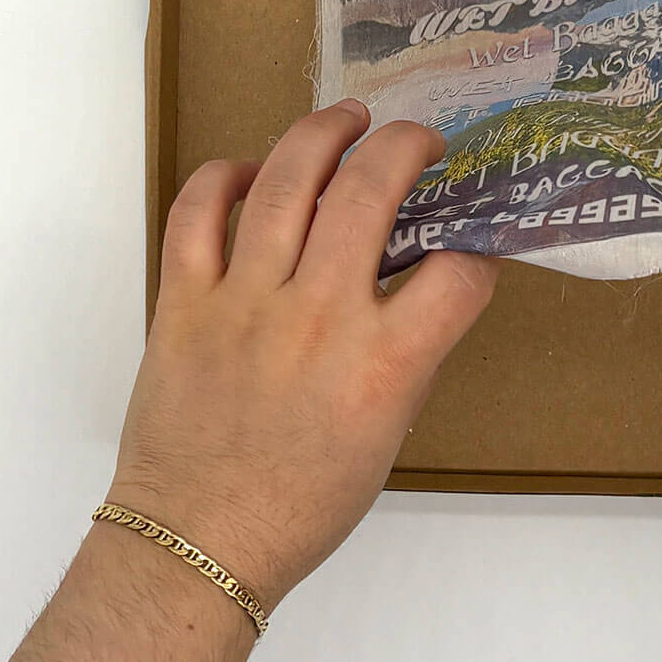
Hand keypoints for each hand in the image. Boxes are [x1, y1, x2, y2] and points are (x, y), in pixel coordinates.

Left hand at [106, 101, 496, 609]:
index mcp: (382, 366)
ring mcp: (243, 303)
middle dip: (405, 146)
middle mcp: (317, 319)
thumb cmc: (303, 502)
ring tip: (346, 117)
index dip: (477, 249)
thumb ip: (409, 351)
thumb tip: (421, 283)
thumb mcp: (388, 433)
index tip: (469, 241)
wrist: (198, 544)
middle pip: (369, 191)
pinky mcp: (183, 302)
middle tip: (417, 140)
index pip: (457, 274)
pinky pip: (197, 212)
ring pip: (284, 180)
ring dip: (322, 132)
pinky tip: (249, 171)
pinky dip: (222, 176)